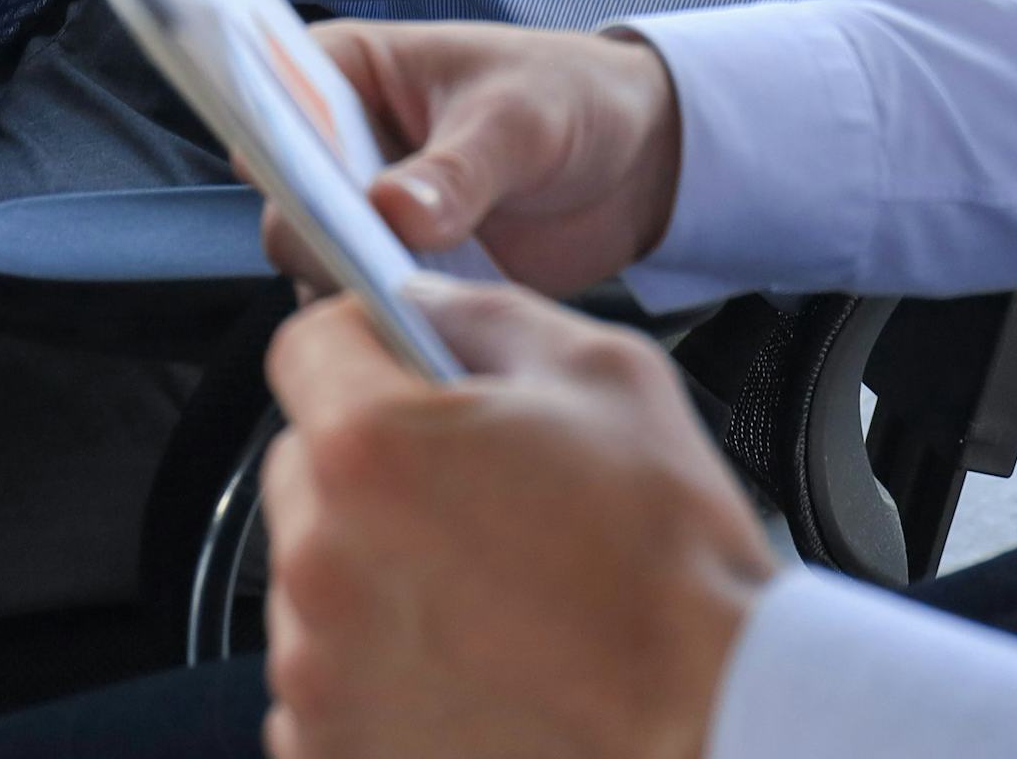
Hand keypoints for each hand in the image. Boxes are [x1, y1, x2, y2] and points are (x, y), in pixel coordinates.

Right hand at [260, 21, 686, 297]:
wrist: (634, 164)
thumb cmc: (568, 100)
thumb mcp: (519, 121)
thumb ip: (457, 169)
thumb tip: (392, 212)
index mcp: (345, 70)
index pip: (270, 98)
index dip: (275, 143)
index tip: (307, 187)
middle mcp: (336, 145)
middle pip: (285, 200)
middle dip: (322, 236)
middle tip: (378, 262)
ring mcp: (362, 215)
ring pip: (317, 266)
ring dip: (358, 290)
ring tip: (420, 302)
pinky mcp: (394, 274)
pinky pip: (365, 310)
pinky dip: (392, 329)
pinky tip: (437, 331)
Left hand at [261, 279, 776, 758]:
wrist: (712, 719)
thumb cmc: (672, 566)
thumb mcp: (604, 374)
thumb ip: (485, 316)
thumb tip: (424, 303)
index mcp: (369, 449)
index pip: (303, 349)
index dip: (359, 345)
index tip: (394, 367)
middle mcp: (322, 562)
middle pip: (304, 468)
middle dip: (371, 467)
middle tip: (470, 495)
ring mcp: (319, 671)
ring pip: (314, 577)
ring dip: (372, 571)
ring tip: (483, 594)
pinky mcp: (331, 749)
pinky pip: (322, 678)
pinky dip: (374, 669)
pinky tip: (466, 662)